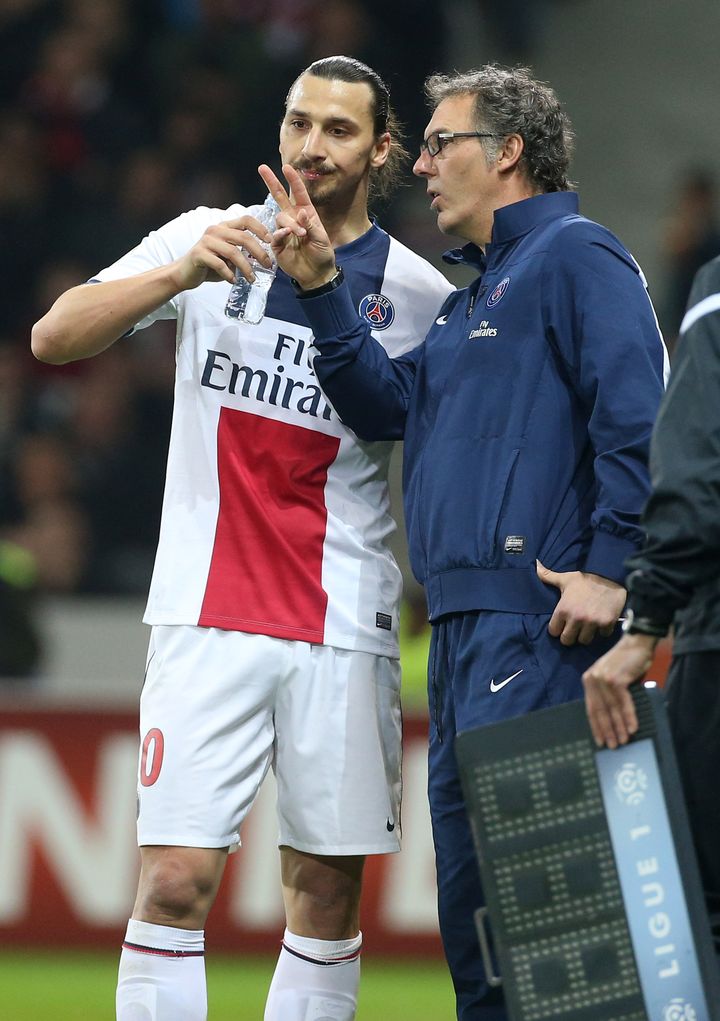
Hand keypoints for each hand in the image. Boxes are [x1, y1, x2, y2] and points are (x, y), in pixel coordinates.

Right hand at [170, 215, 274, 291]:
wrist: (185, 273)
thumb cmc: (210, 264)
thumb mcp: (229, 255)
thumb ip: (242, 251)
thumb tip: (264, 258)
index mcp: (224, 227)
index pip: (246, 220)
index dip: (260, 229)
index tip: (271, 241)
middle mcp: (216, 230)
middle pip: (243, 237)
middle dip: (259, 252)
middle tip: (267, 265)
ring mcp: (206, 241)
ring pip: (233, 252)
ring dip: (246, 267)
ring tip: (252, 279)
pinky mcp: (199, 254)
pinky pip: (219, 264)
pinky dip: (229, 274)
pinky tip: (233, 280)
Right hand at [258, 163, 336, 288]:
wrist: (316, 274)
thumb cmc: (322, 254)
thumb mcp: (322, 238)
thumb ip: (311, 225)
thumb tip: (300, 212)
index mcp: (306, 214)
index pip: (298, 193)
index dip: (293, 180)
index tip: (286, 167)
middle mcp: (293, 219)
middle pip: (279, 197)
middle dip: (271, 182)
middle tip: (262, 168)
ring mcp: (284, 231)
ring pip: (280, 217)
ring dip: (290, 223)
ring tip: (301, 234)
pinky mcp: (277, 244)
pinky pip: (275, 234)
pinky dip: (281, 233)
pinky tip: (288, 235)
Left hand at [536, 560, 625, 645]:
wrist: (610, 575)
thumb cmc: (586, 578)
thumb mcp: (565, 578)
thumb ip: (548, 576)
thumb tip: (535, 565)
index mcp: (563, 610)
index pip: (553, 632)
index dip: (557, 629)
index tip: (562, 625)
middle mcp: (576, 618)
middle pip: (567, 641)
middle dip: (570, 636)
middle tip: (574, 630)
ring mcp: (592, 622)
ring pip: (584, 641)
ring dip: (586, 635)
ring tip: (587, 627)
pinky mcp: (607, 623)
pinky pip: (603, 635)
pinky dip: (603, 631)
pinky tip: (602, 622)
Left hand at [582, 633, 657, 746]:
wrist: (637, 643)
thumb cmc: (627, 662)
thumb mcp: (612, 678)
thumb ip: (608, 694)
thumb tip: (613, 720)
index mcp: (589, 680)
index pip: (591, 708)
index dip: (596, 726)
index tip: (600, 741)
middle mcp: (593, 680)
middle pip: (600, 711)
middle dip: (607, 730)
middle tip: (613, 746)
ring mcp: (603, 679)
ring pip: (612, 709)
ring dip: (618, 727)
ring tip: (623, 741)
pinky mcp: (616, 680)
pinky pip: (623, 703)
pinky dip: (628, 717)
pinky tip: (632, 729)